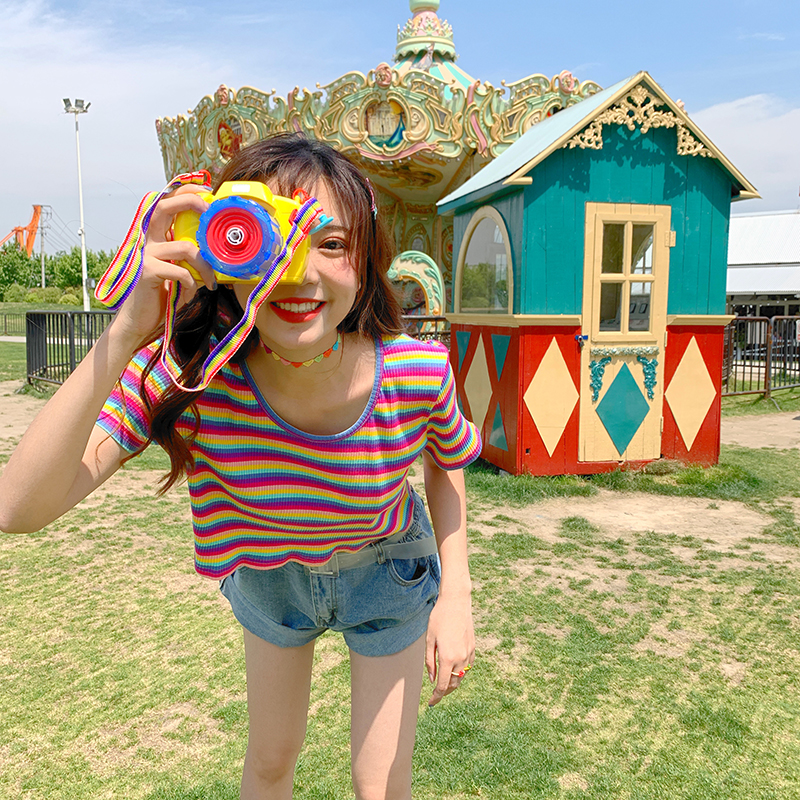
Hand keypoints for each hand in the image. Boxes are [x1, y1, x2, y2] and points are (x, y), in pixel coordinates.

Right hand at [111, 186, 215, 347]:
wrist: (144, 320)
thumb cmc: (168, 295)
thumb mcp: (187, 273)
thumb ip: (199, 260)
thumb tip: (227, 254)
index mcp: (161, 237)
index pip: (169, 203)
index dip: (186, 192)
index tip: (208, 191)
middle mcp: (151, 241)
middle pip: (165, 207)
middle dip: (189, 202)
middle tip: (210, 210)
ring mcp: (147, 255)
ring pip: (185, 247)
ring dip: (205, 265)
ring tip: (211, 281)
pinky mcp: (146, 272)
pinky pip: (179, 270)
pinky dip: (191, 280)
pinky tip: (191, 290)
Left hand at [425, 590, 474, 706]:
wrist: (456, 603)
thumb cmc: (439, 619)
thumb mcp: (429, 640)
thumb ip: (430, 661)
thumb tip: (432, 679)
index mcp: (447, 658)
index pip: (442, 686)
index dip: (436, 697)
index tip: (430, 703)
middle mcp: (460, 658)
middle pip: (454, 685)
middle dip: (445, 692)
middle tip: (436, 695)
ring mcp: (469, 653)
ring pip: (462, 677)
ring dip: (453, 683)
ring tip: (444, 683)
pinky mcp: (473, 648)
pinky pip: (468, 667)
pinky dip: (461, 672)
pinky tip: (454, 670)